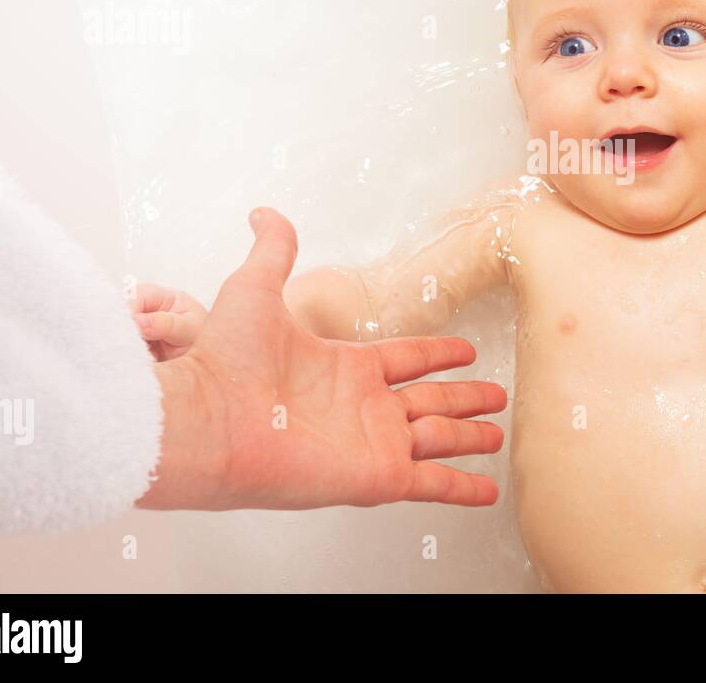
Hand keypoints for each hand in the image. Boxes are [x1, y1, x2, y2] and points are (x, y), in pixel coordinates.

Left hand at [138, 207, 506, 510]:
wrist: (207, 421)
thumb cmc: (224, 360)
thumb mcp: (254, 289)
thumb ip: (272, 251)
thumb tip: (263, 213)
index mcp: (346, 367)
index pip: (407, 359)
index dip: (438, 354)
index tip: (466, 351)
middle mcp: (364, 407)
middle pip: (432, 401)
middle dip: (466, 399)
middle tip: (496, 397)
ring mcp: (374, 444)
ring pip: (440, 440)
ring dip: (470, 437)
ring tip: (498, 438)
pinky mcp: (378, 477)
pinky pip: (433, 483)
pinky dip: (463, 487)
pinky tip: (488, 491)